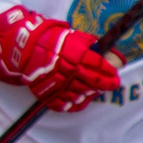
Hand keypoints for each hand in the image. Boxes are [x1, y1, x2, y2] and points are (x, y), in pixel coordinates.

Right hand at [0, 6, 118, 111]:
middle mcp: (70, 71)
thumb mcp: (76, 38)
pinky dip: (74, 104)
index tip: (115, 75)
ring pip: (81, 94)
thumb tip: (110, 54)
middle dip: (106, 85)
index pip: (100, 67)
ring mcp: (58, 84)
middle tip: (112, 85)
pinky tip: (80, 99)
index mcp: (78, 56)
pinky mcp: (48, 93)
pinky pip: (65, 104)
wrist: (27, 48)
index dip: (110, 73)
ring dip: (91, 93)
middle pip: (94, 83)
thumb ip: (92, 46)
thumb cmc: (55, 41)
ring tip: (94, 90)